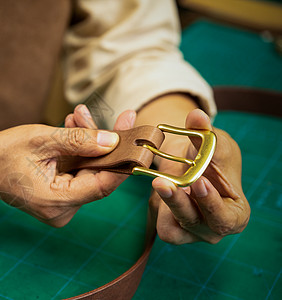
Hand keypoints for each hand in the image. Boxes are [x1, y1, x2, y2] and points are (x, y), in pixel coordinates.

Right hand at [0, 119, 133, 226]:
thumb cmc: (0, 153)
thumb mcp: (41, 139)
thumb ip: (79, 140)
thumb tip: (114, 140)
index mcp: (56, 202)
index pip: (103, 184)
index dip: (123, 159)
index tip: (137, 135)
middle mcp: (61, 210)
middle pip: (98, 176)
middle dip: (105, 143)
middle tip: (116, 115)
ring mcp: (60, 206)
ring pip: (88, 171)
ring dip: (88, 143)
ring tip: (79, 115)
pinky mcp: (57, 197)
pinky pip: (76, 172)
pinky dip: (78, 151)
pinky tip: (74, 127)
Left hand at [149, 109, 249, 243]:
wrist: (193, 164)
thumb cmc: (214, 159)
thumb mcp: (214, 144)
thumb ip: (206, 133)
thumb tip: (196, 116)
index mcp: (235, 215)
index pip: (224, 218)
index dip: (211, 202)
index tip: (198, 182)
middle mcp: (214, 229)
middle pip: (195, 223)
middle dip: (178, 202)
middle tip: (162, 182)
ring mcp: (192, 232)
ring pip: (173, 228)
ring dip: (164, 204)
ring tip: (158, 180)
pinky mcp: (173, 230)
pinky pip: (162, 225)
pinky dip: (157, 206)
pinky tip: (157, 185)